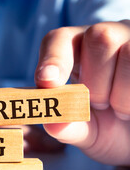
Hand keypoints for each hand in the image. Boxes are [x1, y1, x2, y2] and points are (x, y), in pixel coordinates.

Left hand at [35, 20, 129, 164]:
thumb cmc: (111, 129)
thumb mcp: (87, 132)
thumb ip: (67, 127)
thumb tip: (53, 122)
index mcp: (77, 51)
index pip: (59, 39)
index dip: (53, 58)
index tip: (47, 81)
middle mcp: (110, 36)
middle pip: (98, 37)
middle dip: (96, 80)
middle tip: (101, 106)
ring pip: (128, 51)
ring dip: (121, 93)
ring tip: (121, 110)